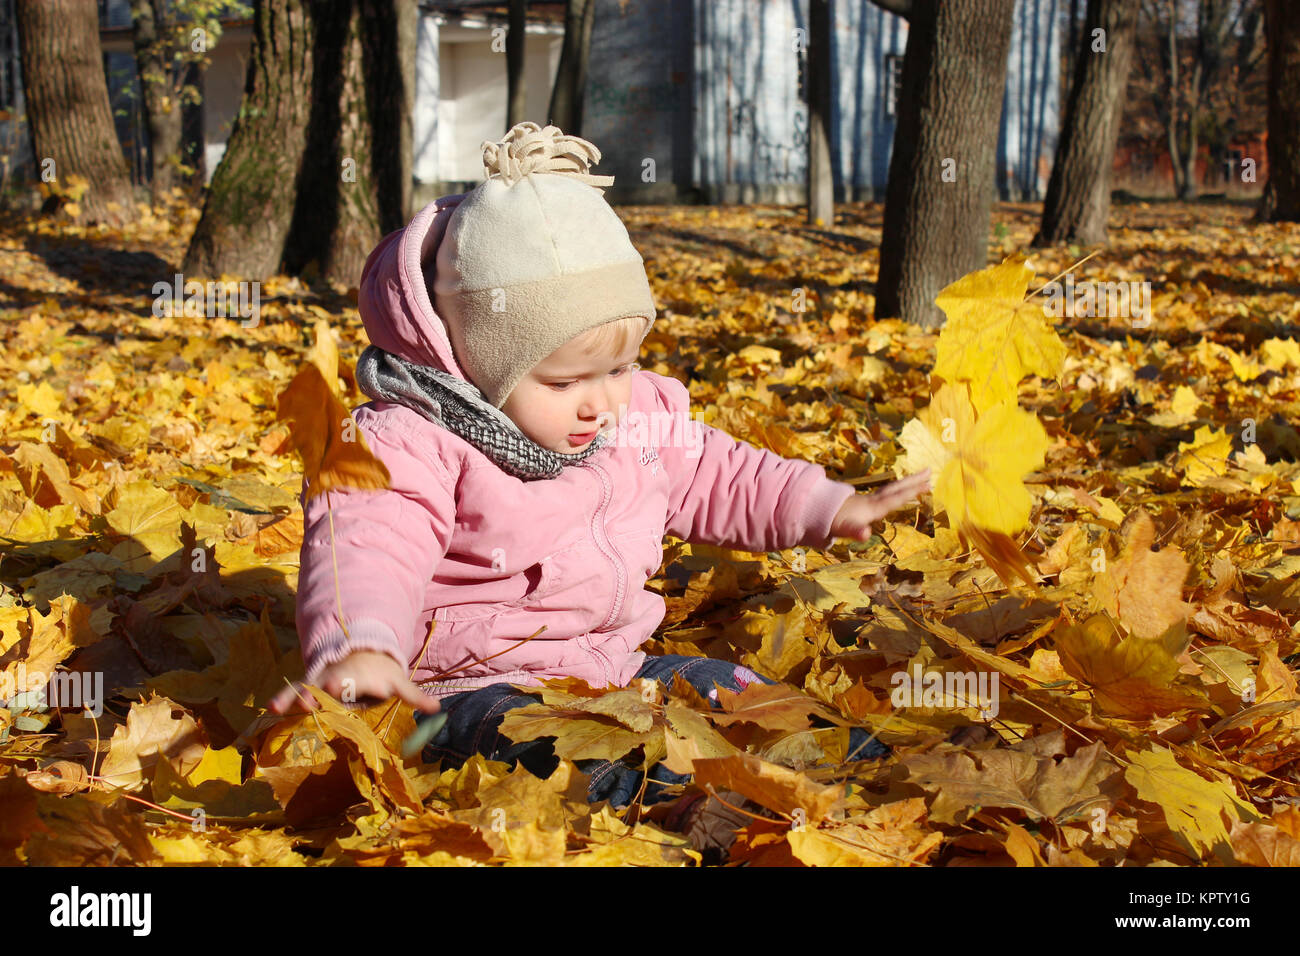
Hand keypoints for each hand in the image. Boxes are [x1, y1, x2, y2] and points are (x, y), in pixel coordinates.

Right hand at [268, 650, 441, 714]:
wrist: (359, 654)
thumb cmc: (380, 675)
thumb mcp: (398, 683)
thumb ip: (413, 696)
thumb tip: (437, 707)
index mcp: (369, 677)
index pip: (369, 683)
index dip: (370, 687)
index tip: (369, 690)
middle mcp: (346, 676)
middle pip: (339, 681)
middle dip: (333, 686)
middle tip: (326, 689)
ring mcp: (325, 679)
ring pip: (314, 686)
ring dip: (305, 695)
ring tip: (296, 705)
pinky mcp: (310, 686)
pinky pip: (295, 692)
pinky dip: (284, 698)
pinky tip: (271, 708)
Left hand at [829, 468, 931, 540]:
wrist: (819, 513)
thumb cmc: (835, 523)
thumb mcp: (846, 529)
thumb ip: (856, 531)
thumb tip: (866, 534)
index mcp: (873, 507)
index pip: (895, 498)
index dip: (910, 492)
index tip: (927, 484)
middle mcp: (874, 501)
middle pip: (897, 488)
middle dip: (913, 480)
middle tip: (930, 470)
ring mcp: (871, 500)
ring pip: (893, 488)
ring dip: (908, 483)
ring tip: (924, 477)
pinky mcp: (868, 502)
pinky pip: (889, 493)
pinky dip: (899, 489)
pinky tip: (904, 490)